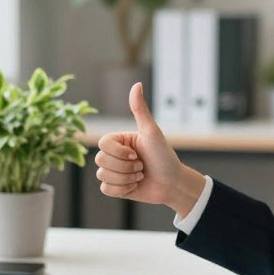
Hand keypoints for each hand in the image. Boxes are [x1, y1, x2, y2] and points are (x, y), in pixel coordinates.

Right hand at [95, 82, 205, 216]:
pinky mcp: (115, 188)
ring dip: (126, 179)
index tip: (137, 154)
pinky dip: (122, 189)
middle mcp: (114, 154)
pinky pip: (105, 190)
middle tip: (141, 166)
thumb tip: (136, 84)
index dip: (119, 153)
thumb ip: (140, 109)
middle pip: (100, 160)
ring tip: (140, 176)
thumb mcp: (152, 132)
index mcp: (119, 140)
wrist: (173, 183)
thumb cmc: (164, 156)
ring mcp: (114, 171)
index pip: (103, 144)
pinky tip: (134, 186)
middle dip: (125, 167)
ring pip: (102, 176)